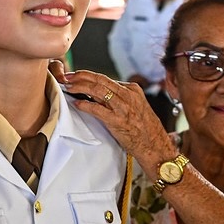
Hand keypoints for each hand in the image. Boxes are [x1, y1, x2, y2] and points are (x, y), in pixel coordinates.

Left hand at [51, 64, 174, 172]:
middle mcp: (128, 95)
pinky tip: (77, 103)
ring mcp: (123, 107)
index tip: (76, 75)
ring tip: (68, 86)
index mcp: (132, 89)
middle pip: (100, 80)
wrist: (156, 147)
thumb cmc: (145, 129)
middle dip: (81, 76)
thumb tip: (99, 93)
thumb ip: (121, 98)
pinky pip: (97, 109)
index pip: (105, 78)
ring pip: (97, 90)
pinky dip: (85, 104)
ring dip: (80, 86)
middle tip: (67, 77)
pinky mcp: (118, 121)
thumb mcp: (136, 106)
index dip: (88, 75)